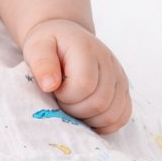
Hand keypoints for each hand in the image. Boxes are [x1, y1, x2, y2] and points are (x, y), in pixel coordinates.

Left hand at [22, 19, 131, 133]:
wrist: (66, 36)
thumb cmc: (50, 43)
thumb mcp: (37, 46)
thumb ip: (41, 63)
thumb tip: (49, 86)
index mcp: (87, 50)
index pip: (84, 85)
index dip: (66, 95)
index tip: (55, 88)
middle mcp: (109, 63)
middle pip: (99, 103)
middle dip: (74, 109)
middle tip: (61, 99)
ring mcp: (119, 77)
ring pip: (111, 114)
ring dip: (88, 119)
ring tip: (73, 105)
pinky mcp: (124, 89)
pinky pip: (122, 117)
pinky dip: (104, 124)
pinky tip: (88, 116)